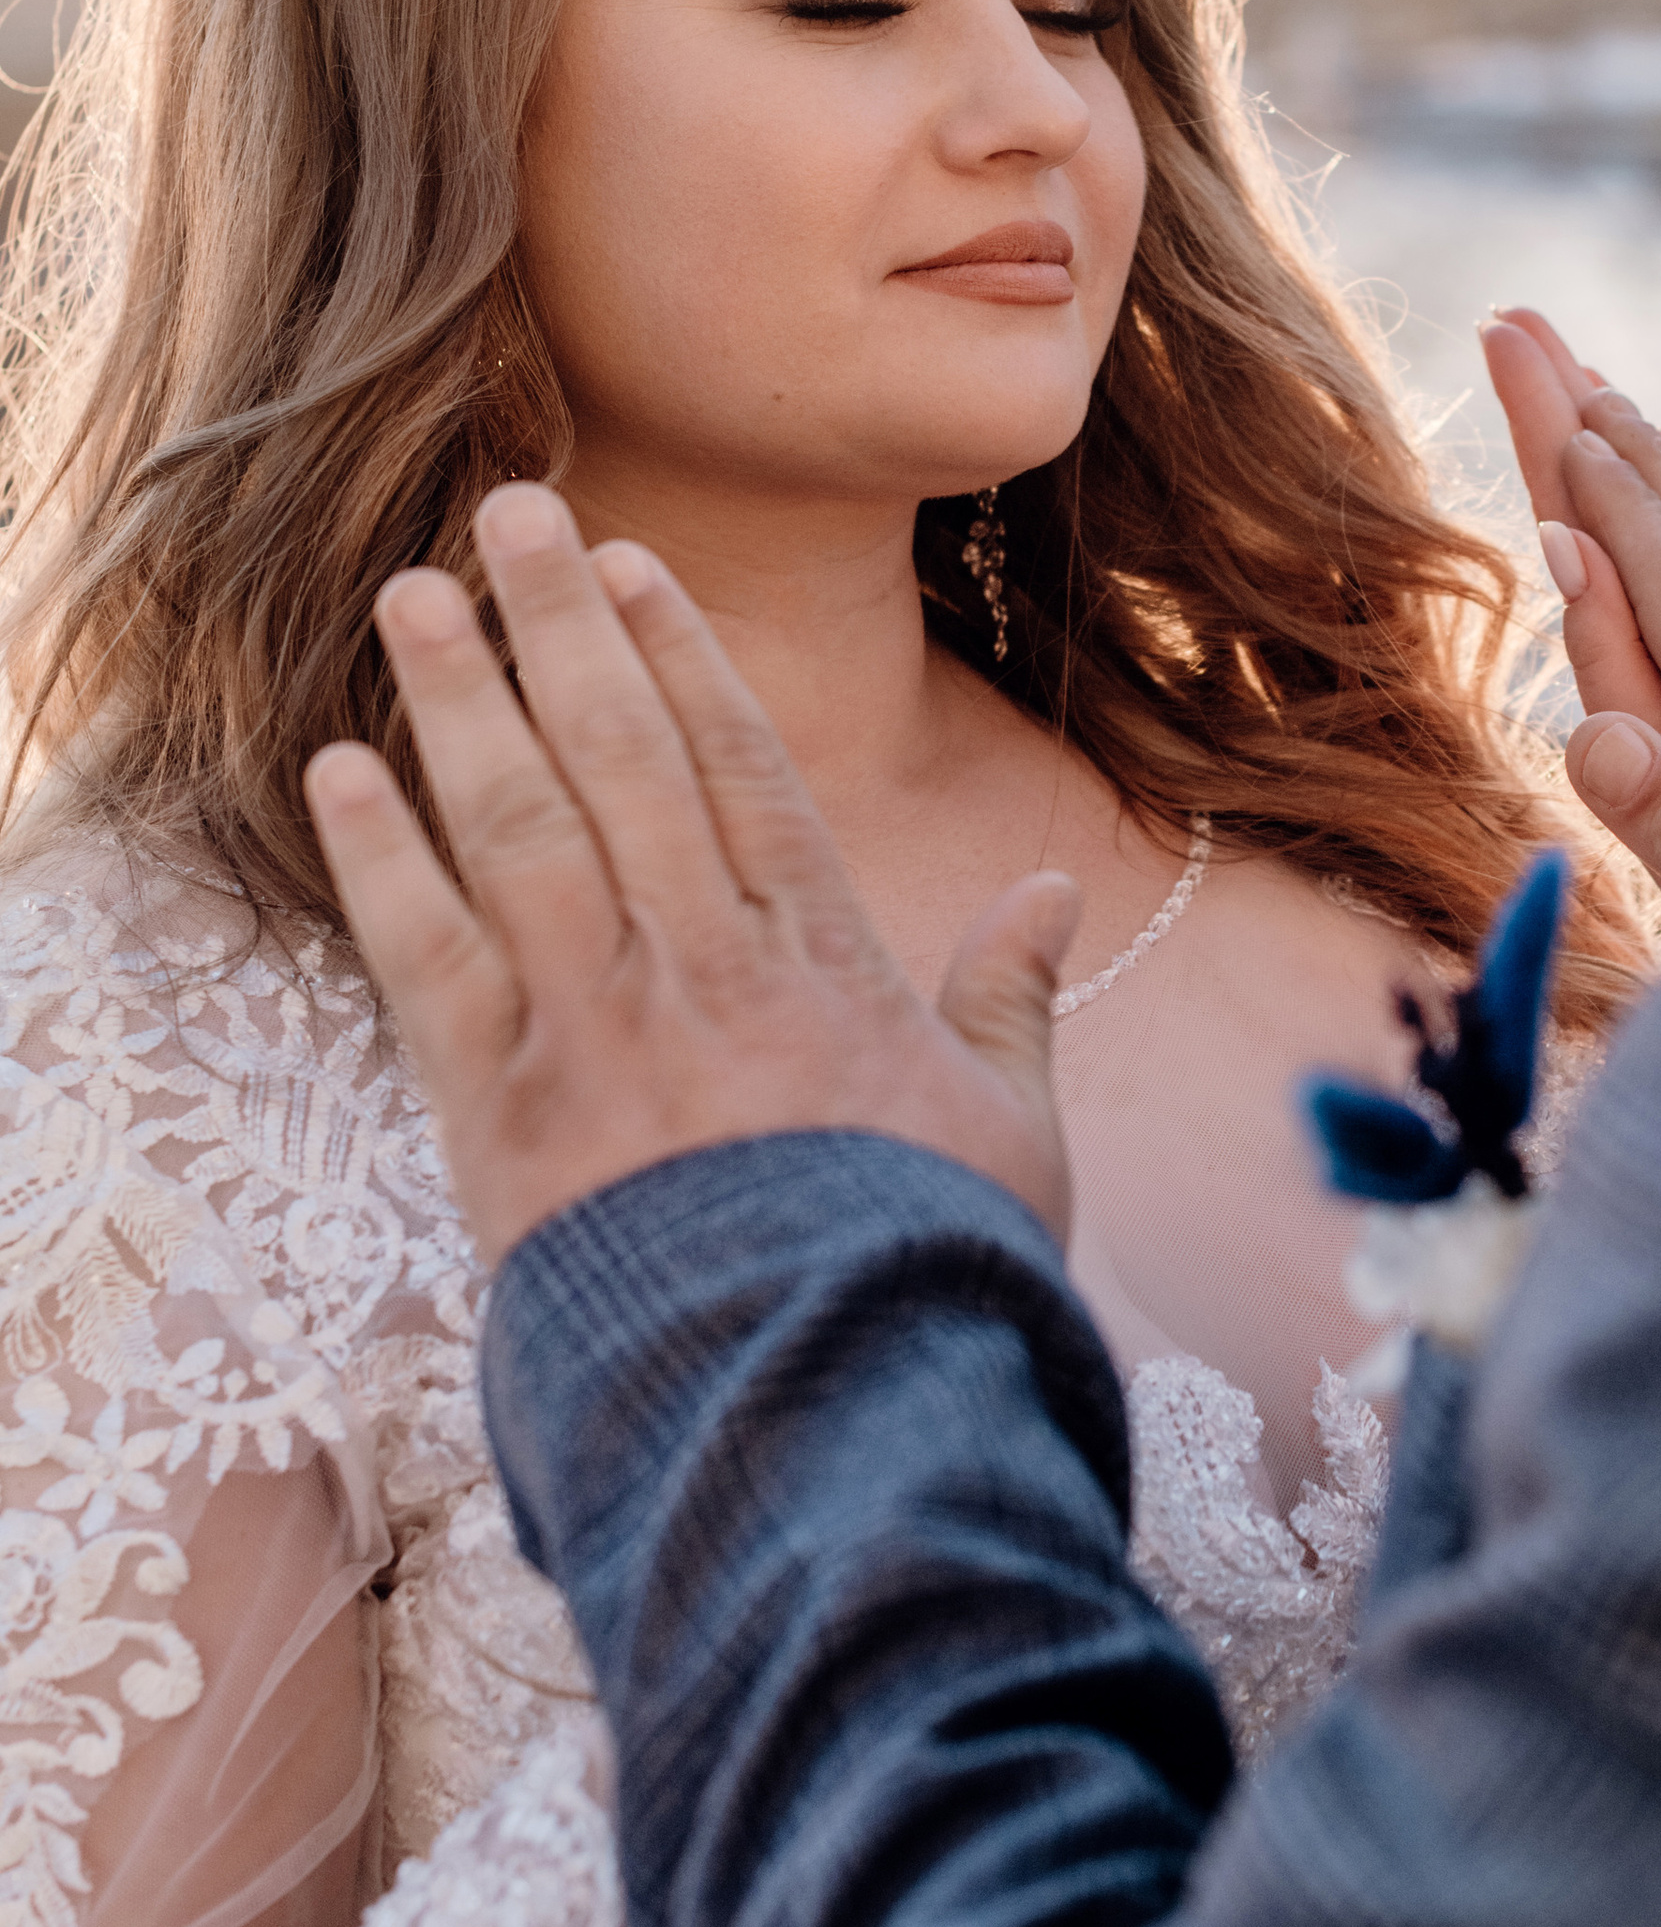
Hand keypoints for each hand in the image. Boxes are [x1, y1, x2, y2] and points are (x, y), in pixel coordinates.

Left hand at [302, 486, 1079, 1268]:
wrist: (822, 1412)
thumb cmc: (928, 1278)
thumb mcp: (1014, 1134)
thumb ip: (1015, 1001)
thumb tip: (1053, 896)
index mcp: (822, 960)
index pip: (736, 762)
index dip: (678, 650)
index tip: (630, 564)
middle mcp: (699, 966)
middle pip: (616, 754)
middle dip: (558, 623)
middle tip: (506, 513)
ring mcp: (596, 1033)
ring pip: (516, 825)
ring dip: (457, 698)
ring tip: (410, 595)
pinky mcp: (501, 1116)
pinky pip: (427, 957)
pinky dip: (379, 858)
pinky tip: (340, 770)